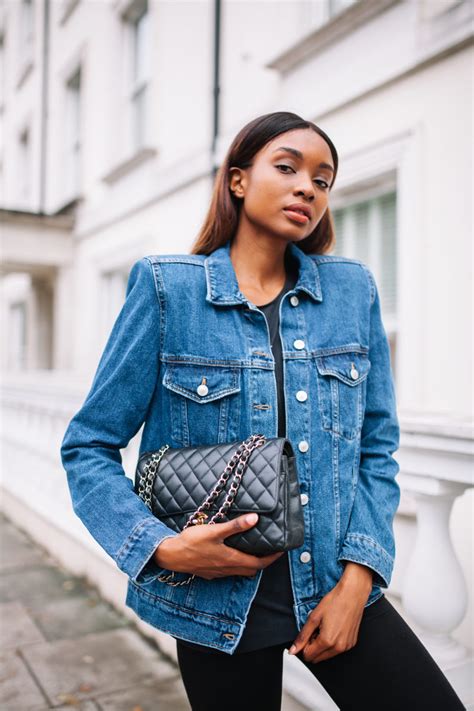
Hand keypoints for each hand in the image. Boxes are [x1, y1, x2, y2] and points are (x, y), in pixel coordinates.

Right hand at [154, 513, 283, 578]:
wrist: (170, 555)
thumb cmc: (191, 542)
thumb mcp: (215, 531)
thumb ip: (235, 526)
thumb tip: (256, 519)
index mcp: (232, 560)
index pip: (260, 563)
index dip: (272, 558)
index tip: (281, 550)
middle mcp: (227, 569)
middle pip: (252, 569)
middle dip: (263, 561)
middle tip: (269, 550)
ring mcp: (217, 573)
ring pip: (240, 571)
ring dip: (250, 563)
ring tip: (253, 550)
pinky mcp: (209, 572)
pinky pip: (228, 571)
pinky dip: (236, 564)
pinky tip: (232, 554)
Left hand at [288, 564, 372, 663]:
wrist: (352, 594)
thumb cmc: (335, 601)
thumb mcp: (313, 617)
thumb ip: (303, 636)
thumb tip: (293, 650)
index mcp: (327, 641)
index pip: (308, 655)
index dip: (305, 645)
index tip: (308, 633)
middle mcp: (338, 647)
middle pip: (318, 658)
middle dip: (313, 646)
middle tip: (316, 629)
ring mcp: (347, 646)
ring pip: (327, 655)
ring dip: (323, 645)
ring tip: (325, 627)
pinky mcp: (352, 643)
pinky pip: (337, 650)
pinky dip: (333, 643)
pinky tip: (334, 628)